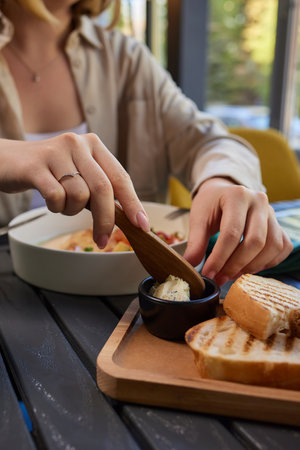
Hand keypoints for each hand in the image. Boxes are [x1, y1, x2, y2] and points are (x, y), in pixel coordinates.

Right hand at [0, 133, 149, 246]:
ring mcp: (56, 152)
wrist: (7, 161)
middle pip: (103, 189)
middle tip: (102, 239)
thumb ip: (100, 188)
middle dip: (106, 220)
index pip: (121, 177)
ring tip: (61, 202)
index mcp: (94, 145)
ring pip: (79, 196)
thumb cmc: (50, 172)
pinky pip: (56, 197)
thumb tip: (127, 217)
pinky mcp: (36, 165)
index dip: (133, 204)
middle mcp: (78, 143)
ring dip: (72, 210)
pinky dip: (55, 206)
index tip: (142, 226)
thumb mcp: (79, 174)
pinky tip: (50, 200)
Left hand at [183, 177, 292, 284]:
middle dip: (236, 265)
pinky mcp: (278, 225)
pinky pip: (282, 248)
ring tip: (232, 275)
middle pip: (255, 241)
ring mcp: (272, 213)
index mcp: (237, 196)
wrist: (224, 193)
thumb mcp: (198, 218)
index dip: (219, 257)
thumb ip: (195, 242)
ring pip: (272, 246)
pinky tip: (248, 267)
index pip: (232, 233)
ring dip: (252, 266)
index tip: (208, 273)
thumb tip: (191, 265)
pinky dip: (268, 262)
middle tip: (220, 278)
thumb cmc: (211, 205)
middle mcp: (259, 202)